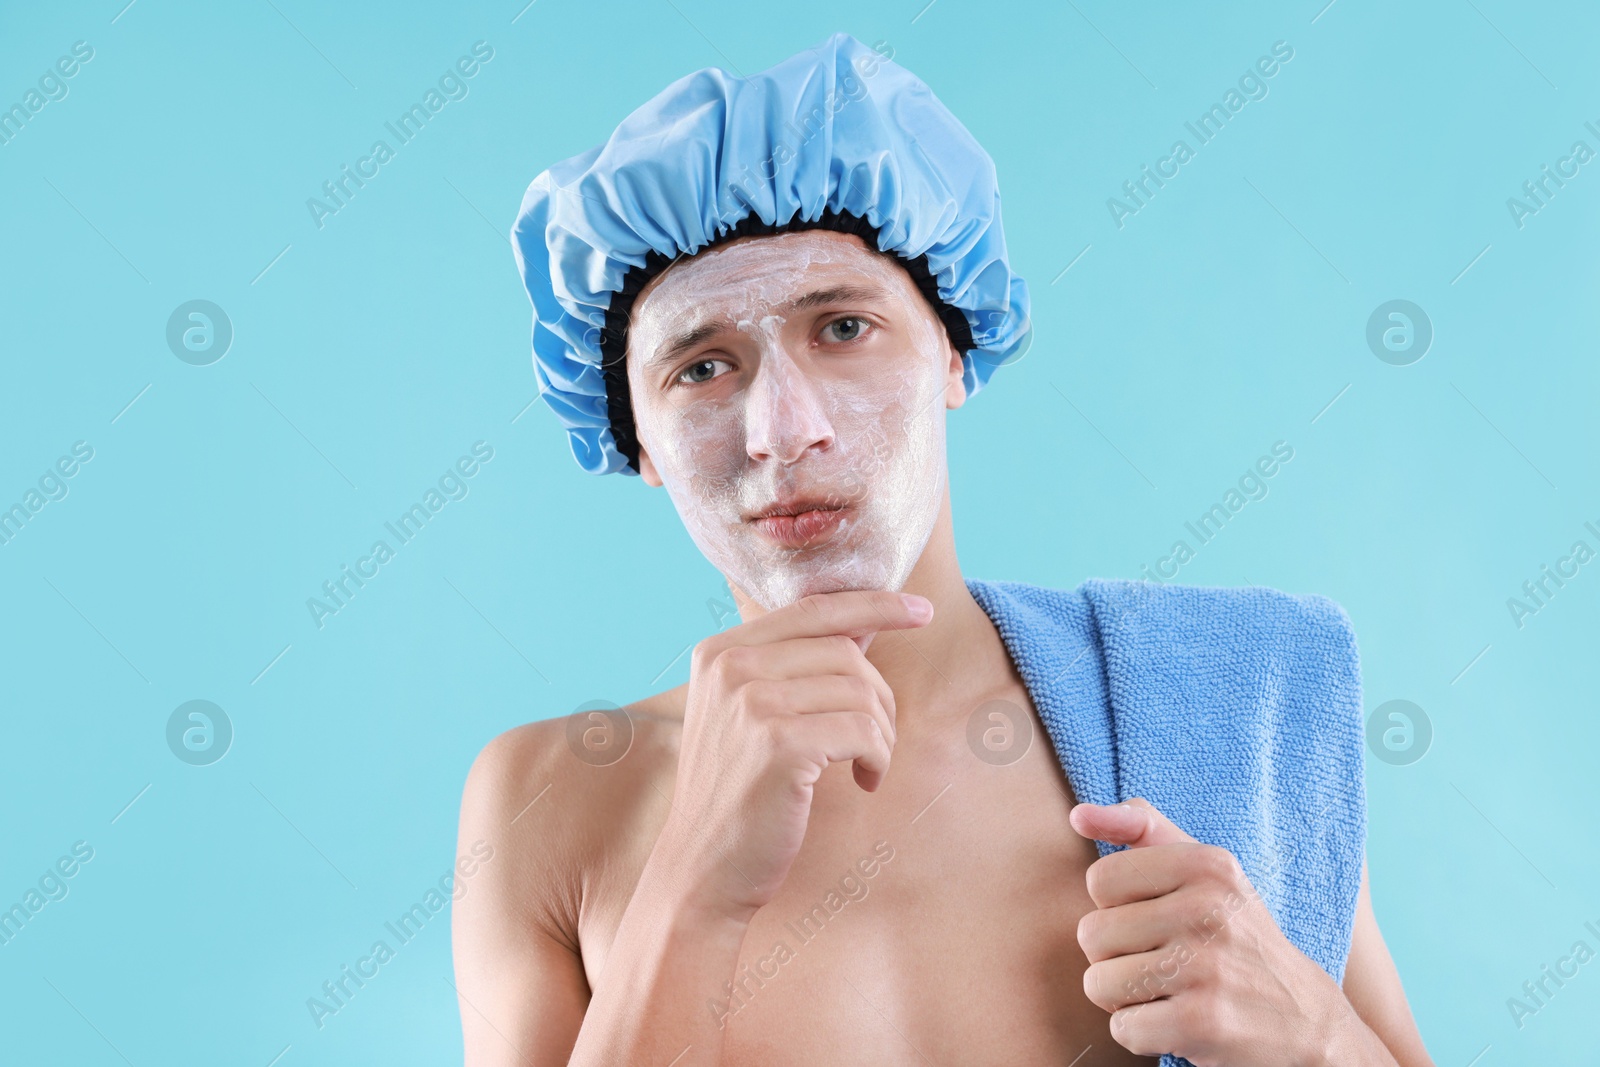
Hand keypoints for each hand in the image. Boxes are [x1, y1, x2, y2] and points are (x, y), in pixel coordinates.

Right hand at [657, 590, 932, 921]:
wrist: (701, 870)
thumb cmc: (737, 795)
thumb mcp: (749, 715)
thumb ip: (795, 665)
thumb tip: (865, 623)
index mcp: (720, 651)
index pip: (813, 608)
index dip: (875, 604)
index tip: (922, 609)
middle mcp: (731, 666)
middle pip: (845, 651)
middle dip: (879, 696)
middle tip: (876, 742)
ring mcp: (752, 702)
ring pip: (861, 690)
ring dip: (881, 733)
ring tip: (867, 766)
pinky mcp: (780, 744)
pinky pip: (864, 730)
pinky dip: (878, 756)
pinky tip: (863, 781)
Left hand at [1070, 799, 1370, 1066]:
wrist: (1306, 1021)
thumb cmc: (1236, 937)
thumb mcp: (1205, 870)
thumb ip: (1142, 828)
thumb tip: (1078, 815)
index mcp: (1206, 864)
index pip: (1099, 880)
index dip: (1117, 910)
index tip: (1158, 921)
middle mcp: (1208, 909)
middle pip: (1092, 935)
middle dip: (1116, 959)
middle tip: (1166, 965)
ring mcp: (1206, 966)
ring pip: (1098, 983)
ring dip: (1124, 999)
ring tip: (1170, 993)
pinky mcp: (1202, 1022)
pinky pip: (1122, 1028)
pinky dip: (1141, 1034)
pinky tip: (1179, 1025)